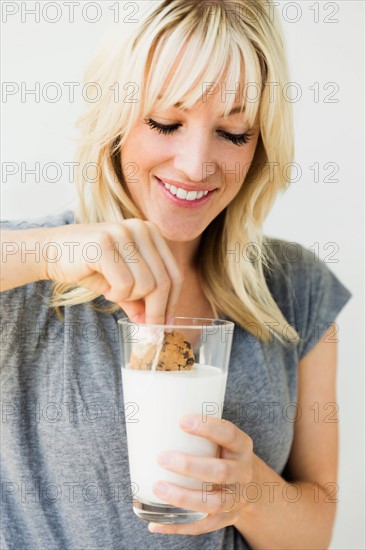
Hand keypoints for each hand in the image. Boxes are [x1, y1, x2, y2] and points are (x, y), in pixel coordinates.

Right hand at [40, 219, 181, 323]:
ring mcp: (123, 233)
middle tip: (147, 328)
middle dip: (157, 311)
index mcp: (151, 232)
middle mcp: (141, 228)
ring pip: (146, 285)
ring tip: (113, 292)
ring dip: (130, 299)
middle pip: (164, 281)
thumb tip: (157, 324)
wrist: (51, 251)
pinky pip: (125, 284)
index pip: (175, 273)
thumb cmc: (88, 265)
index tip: (166, 324)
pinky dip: (116, 295)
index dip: (173, 302)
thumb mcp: (120, 282)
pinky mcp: (105, 243)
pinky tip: (105, 288)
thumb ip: (140, 299)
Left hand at [148, 415, 255, 534]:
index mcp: (241, 447)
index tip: (182, 421)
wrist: (251, 486)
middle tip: (162, 458)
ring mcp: (236, 499)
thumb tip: (155, 417)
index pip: (229, 434)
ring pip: (213, 502)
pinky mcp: (225, 519)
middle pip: (220, 472)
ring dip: (183, 497)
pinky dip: (177, 526)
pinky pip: (201, 526)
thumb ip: (199, 431)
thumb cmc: (224, 454)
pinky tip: (154, 523)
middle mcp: (243, 473)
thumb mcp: (223, 439)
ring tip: (158, 487)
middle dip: (190, 466)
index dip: (208, 427)